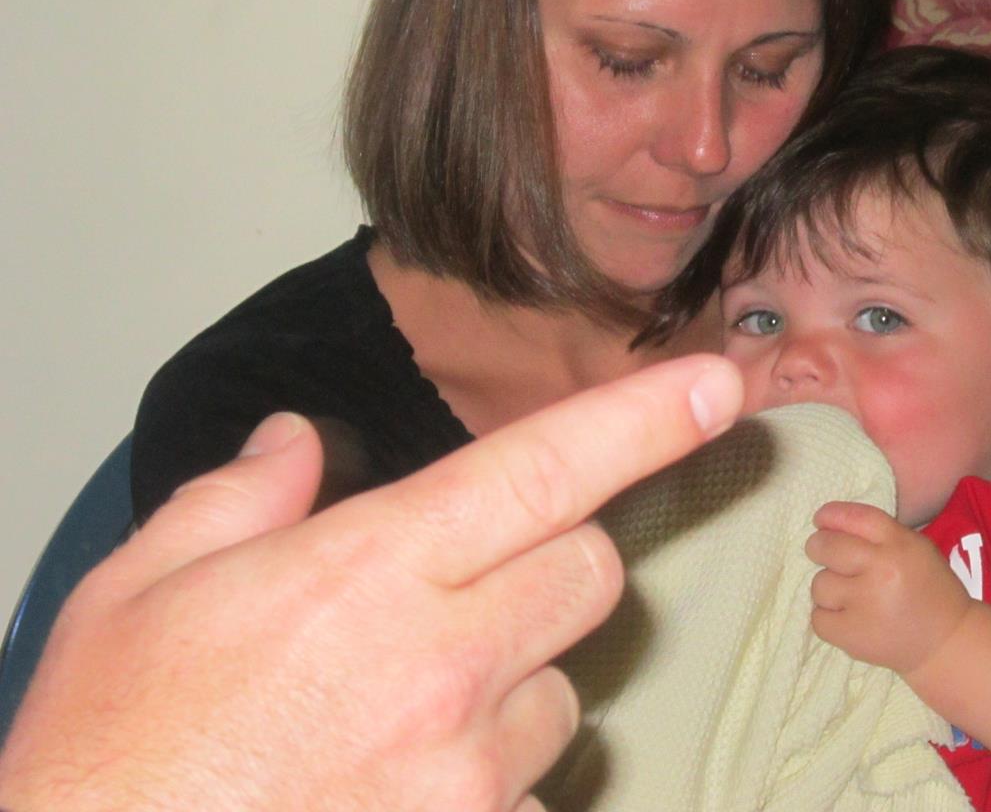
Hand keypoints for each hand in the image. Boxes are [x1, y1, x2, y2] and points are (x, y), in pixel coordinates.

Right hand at [0, 354, 743, 811]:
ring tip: (395, 720)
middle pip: (588, 575)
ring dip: (511, 688)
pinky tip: (395, 793)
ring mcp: (467, 775)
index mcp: (368, 572)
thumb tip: (294, 442)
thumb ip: (236, 499)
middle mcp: (442, 667)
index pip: (545, 469)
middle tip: (460, 592)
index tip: (719, 385)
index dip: (645, 420)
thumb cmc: (107, 755)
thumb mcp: (135, 596)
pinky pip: (529, 799)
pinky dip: (487, 788)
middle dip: (549, 562)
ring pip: (564, 694)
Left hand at [806, 500, 970, 675]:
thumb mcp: (916, 548)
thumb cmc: (928, 589)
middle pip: (827, 546)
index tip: (821, 519)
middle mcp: (882, 571)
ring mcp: (865, 604)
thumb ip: (879, 534)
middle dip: (819, 547)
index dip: (831, 515)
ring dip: (828, 587)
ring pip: (819, 583)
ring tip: (848, 595)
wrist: (946, 642)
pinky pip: (818, 618)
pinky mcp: (852, 636)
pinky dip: (827, 617)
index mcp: (900, 545)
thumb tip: (828, 523)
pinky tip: (848, 617)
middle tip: (824, 554)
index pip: (854, 517)